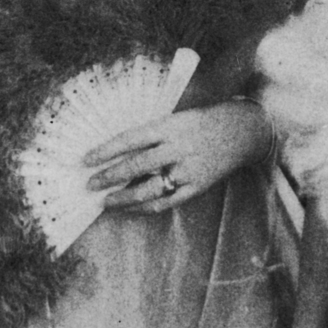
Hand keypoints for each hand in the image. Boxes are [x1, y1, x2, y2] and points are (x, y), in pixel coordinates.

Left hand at [86, 99, 271, 214]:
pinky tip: (130, 209)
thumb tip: (118, 153)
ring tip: (106, 202)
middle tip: (90, 185)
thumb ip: (151, 134)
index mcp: (170, 125)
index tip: (86, 160)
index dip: (106, 150)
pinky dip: (145, 207)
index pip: (130, 139)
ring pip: (149, 188)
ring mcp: (188, 169)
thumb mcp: (176, 118)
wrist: (242, 131)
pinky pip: (167, 202)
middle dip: (109, 176)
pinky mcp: (197, 186)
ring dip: (124, 198)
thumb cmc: (202, 122)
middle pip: (136, 165)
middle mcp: (177, 147)